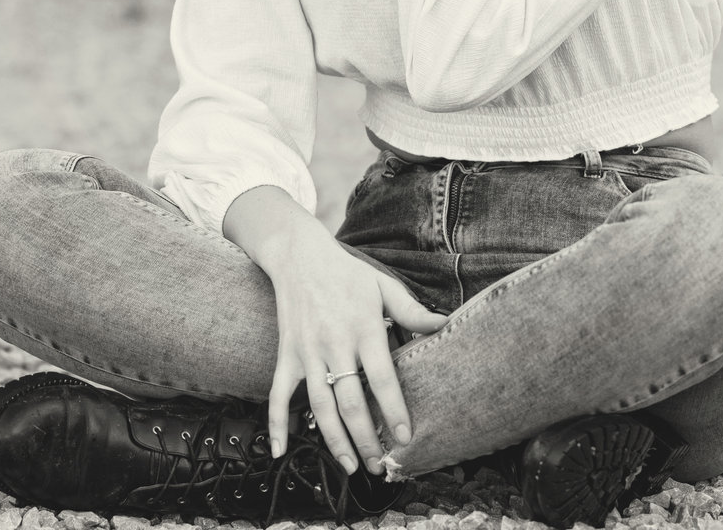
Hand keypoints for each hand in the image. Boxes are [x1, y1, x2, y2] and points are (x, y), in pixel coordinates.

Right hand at [265, 234, 449, 474]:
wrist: (299, 256)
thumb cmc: (348, 274)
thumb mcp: (384, 286)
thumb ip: (412, 311)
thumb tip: (445, 324)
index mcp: (364, 328)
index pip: (382, 378)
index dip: (393, 411)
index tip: (403, 438)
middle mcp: (334, 344)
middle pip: (350, 402)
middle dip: (365, 439)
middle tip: (379, 466)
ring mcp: (307, 352)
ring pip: (319, 406)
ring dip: (334, 441)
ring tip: (351, 466)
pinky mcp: (286, 355)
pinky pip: (278, 395)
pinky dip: (277, 424)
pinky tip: (282, 451)